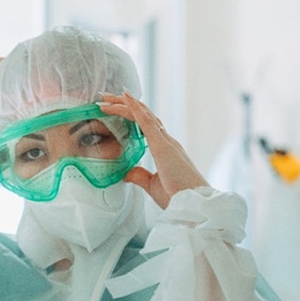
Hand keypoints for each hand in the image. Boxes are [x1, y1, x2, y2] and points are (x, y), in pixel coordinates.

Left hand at [99, 92, 208, 208]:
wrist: (193, 203)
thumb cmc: (178, 196)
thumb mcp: (152, 185)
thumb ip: (141, 176)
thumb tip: (127, 172)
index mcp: (165, 150)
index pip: (146, 126)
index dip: (131, 115)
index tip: (113, 110)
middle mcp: (167, 141)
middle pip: (144, 116)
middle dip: (124, 105)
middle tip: (106, 98)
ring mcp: (166, 142)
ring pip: (143, 115)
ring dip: (124, 104)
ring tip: (107, 97)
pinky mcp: (163, 146)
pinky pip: (147, 123)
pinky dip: (135, 109)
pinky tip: (125, 99)